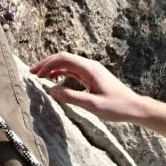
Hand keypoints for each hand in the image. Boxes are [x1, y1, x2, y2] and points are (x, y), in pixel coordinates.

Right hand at [29, 52, 165, 127]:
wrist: (134, 107)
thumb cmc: (116, 107)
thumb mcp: (92, 105)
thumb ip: (71, 97)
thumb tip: (51, 90)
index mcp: (89, 69)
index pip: (64, 59)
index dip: (47, 64)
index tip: (36, 74)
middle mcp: (90, 66)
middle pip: (64, 58)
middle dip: (46, 64)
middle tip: (32, 73)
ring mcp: (91, 70)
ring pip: (67, 64)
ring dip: (52, 68)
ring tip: (39, 77)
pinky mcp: (92, 77)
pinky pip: (73, 70)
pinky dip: (61, 73)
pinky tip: (54, 80)